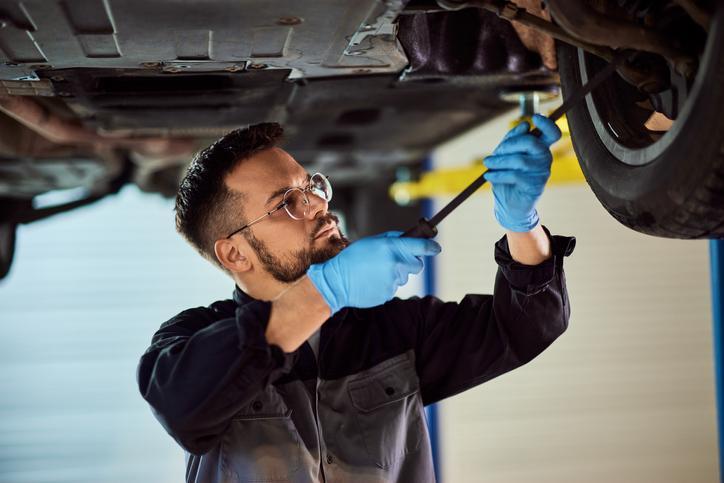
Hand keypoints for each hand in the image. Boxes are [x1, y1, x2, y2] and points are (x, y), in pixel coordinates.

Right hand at [307, 231, 440, 314]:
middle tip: (394, 260)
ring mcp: (393, 281)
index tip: (436, 248)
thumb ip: (392, 239)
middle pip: (417, 265)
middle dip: (410, 262)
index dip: (431, 247)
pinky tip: (372, 281)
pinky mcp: (388, 294)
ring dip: (396, 274)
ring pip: (404, 277)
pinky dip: (386, 284)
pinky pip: (394, 287)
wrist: (337, 282)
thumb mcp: (371, 241)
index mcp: (392, 248)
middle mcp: (396, 264)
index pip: (421, 247)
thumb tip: (407, 239)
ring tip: (376, 272)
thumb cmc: (352, 258)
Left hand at [483, 113, 561, 231]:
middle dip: (508, 145)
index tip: (534, 118)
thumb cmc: (508, 176)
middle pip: (531, 142)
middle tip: (492, 154)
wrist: (509, 204)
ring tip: (488, 165)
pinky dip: (498, 174)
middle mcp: (545, 158)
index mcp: (540, 147)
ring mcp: (542, 173)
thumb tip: (524, 125)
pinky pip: (514, 176)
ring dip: (499, 162)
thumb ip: (512, 139)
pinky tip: (488, 176)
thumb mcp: (507, 154)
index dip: (547, 124)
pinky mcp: (535, 186)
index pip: (553, 133)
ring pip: (519, 160)